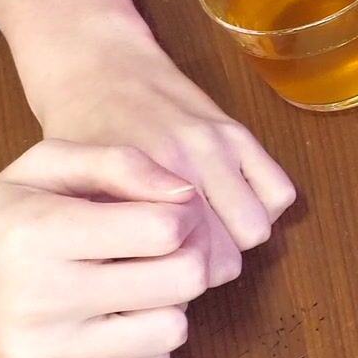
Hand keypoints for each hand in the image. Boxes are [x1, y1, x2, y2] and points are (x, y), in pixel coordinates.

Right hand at [0, 140, 211, 357]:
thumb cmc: (2, 220)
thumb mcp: (45, 167)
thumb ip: (119, 162)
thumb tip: (187, 194)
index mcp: (39, 234)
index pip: (164, 230)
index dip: (183, 216)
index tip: (169, 213)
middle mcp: (41, 299)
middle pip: (183, 281)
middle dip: (189, 257)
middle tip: (167, 249)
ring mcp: (47, 353)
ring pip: (174, 329)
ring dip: (171, 303)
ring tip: (140, 282)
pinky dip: (148, 338)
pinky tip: (119, 315)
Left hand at [26, 18, 294, 272]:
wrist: (100, 67)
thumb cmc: (82, 134)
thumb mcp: (77, 191)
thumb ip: (115, 236)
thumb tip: (151, 290)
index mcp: (139, 185)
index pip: (185, 266)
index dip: (175, 283)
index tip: (160, 276)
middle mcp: (185, 165)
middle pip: (226, 257)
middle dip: (208, 268)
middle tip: (182, 260)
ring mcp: (219, 146)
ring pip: (256, 230)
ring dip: (237, 241)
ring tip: (210, 233)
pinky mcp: (241, 133)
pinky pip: (280, 193)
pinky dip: (264, 209)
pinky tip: (232, 204)